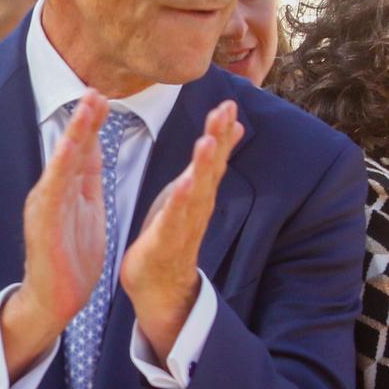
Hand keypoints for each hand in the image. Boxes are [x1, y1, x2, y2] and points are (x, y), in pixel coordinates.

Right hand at [1, 93, 110, 378]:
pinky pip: (53, 189)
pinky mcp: (42, 222)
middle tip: (95, 90)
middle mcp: (52, 192)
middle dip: (83, 120)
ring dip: (74, 133)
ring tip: (84, 108)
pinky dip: (60, 166)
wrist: (54, 299)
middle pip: (71, 150)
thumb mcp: (87, 211)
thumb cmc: (70, 260)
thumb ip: (88, 181)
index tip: (103, 97)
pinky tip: (69, 147)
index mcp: (66, 191)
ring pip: (61, 162)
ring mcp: (45, 205)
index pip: (82, 151)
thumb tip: (94, 150)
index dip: (92, 124)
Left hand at [121, 100, 242, 361]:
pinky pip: (175, 220)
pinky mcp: (166, 243)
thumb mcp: (187, 193)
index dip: (221, 130)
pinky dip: (180, 202)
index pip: (213, 156)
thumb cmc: (170, 235)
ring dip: (204, 166)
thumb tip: (225, 132)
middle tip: (226, 110)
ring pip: (197, 191)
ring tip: (209, 140)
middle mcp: (197, 206)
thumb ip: (205, 165)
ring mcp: (184, 225)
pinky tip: (185, 183)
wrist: (159, 286)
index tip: (229, 102)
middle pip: (211, 168)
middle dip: (219, 138)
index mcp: (198, 193)